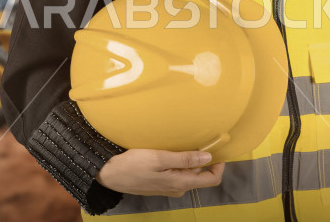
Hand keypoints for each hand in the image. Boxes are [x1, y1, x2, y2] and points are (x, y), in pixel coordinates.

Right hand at [96, 149, 224, 196]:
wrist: (110, 174)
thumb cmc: (133, 164)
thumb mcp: (160, 158)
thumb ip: (185, 159)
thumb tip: (208, 158)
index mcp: (181, 183)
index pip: (211, 180)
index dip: (219, 166)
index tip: (218, 150)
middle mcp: (178, 188)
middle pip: (200, 175)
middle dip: (201, 159)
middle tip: (195, 140)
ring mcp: (170, 187)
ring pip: (188, 173)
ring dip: (188, 160)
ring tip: (178, 145)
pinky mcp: (162, 183)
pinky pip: (178, 173)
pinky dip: (179, 163)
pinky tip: (169, 153)